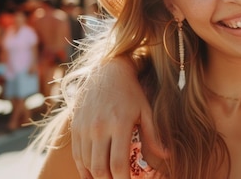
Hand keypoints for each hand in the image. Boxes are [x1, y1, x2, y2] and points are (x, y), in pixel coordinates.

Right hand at [70, 57, 166, 177]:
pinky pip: (77, 155)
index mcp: (120, 124)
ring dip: (96, 177)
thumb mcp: (146, 110)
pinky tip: (93, 174)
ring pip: (86, 164)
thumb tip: (166, 156)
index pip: (118, 163)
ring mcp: (84, 128)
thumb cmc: (131, 92)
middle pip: (100, 168)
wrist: (107, 72)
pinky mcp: (75, 127)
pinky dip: (84, 168)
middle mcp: (99, 128)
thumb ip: (153, 135)